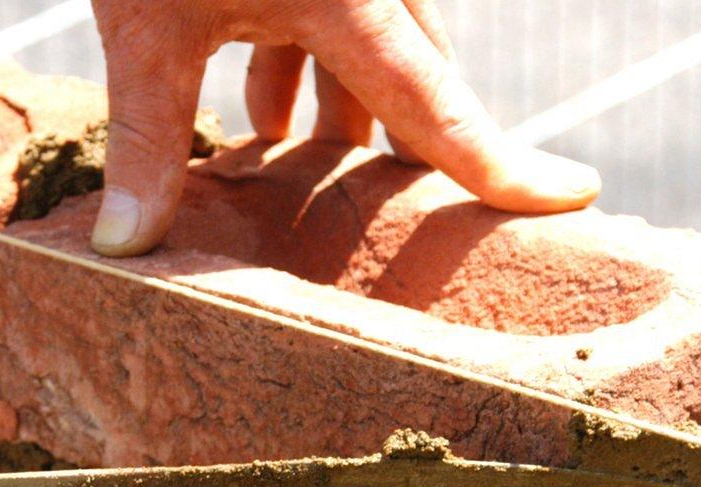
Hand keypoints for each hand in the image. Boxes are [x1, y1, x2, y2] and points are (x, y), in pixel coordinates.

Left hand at [87, 0, 601, 255]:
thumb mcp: (144, 26)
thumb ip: (146, 136)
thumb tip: (126, 248)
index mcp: (349, 0)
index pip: (438, 107)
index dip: (501, 166)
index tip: (574, 196)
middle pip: (418, 81)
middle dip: (412, 156)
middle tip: (423, 228)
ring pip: (373, 52)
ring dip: (348, 120)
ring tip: (321, 190)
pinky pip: (333, 23)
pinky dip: (308, 74)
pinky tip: (268, 123)